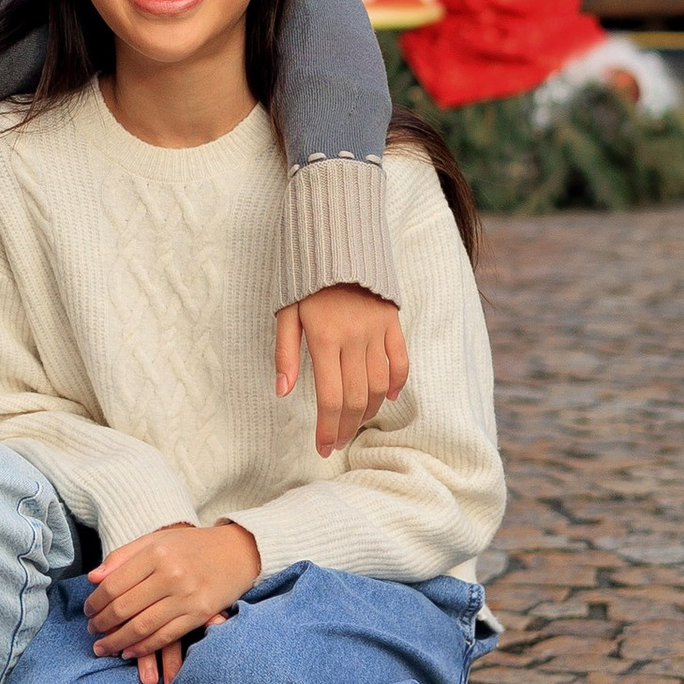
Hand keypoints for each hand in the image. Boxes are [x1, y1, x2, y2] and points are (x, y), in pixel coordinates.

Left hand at [85, 521, 261, 683]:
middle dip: (103, 624)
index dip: (96, 602)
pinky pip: (166, 636)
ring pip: (143, 626)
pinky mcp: (200, 614)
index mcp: (156, 552)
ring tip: (104, 647)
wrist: (238, 551)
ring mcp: (187, 596)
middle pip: (125, 607)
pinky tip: (130, 652)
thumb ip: (123, 556)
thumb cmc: (192, 545)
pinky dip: (144, 648)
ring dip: (118, 641)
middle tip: (92, 632)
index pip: (114, 584)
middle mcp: (171, 574)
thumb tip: (93, 578)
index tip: (87, 611)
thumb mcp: (157, 539)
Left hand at [276, 283, 408, 455]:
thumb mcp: (285, 311)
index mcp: (324, 337)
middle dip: (347, 426)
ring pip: (379, 384)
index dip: (328, 427)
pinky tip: (388, 397)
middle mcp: (353, 337)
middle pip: (355, 397)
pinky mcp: (392, 321)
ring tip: (357, 423)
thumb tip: (282, 391)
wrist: (336, 236)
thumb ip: (285, 353)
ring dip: (369, 410)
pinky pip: (400, 359)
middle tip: (338, 442)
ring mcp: (376, 329)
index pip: (330, 397)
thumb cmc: (305, 277)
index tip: (324, 447)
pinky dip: (397, 382)